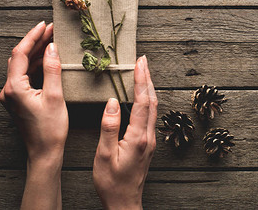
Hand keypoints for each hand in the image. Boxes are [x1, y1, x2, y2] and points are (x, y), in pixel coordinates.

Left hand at [0, 21, 67, 209]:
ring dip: (37, 53)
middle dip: (36, 42)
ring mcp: (12, 95)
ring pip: (23, 66)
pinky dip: (37, 65)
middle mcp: (9, 90)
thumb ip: (53, 69)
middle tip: (53, 29)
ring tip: (53, 40)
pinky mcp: (19, 99)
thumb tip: (52, 47)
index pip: (20, 54)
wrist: (44, 152)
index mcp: (14, 88)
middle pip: (20, 58)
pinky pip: (26, 76)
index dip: (32, 37)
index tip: (45, 24)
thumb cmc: (50, 128)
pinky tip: (49, 59)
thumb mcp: (55, 96)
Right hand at [93, 55, 156, 209]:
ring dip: (148, 88)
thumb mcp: (104, 155)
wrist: (124, 202)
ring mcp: (150, 140)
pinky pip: (150, 116)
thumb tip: (111, 101)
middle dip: (148, 78)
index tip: (140, 63)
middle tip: (143, 61)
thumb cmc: (111, 182)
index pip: (141, 102)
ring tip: (143, 73)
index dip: (141, 80)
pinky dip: (146, 100)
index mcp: (138, 137)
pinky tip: (141, 97)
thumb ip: (109, 127)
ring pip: (153, 108)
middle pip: (151, 101)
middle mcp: (148, 136)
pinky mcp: (148, 144)